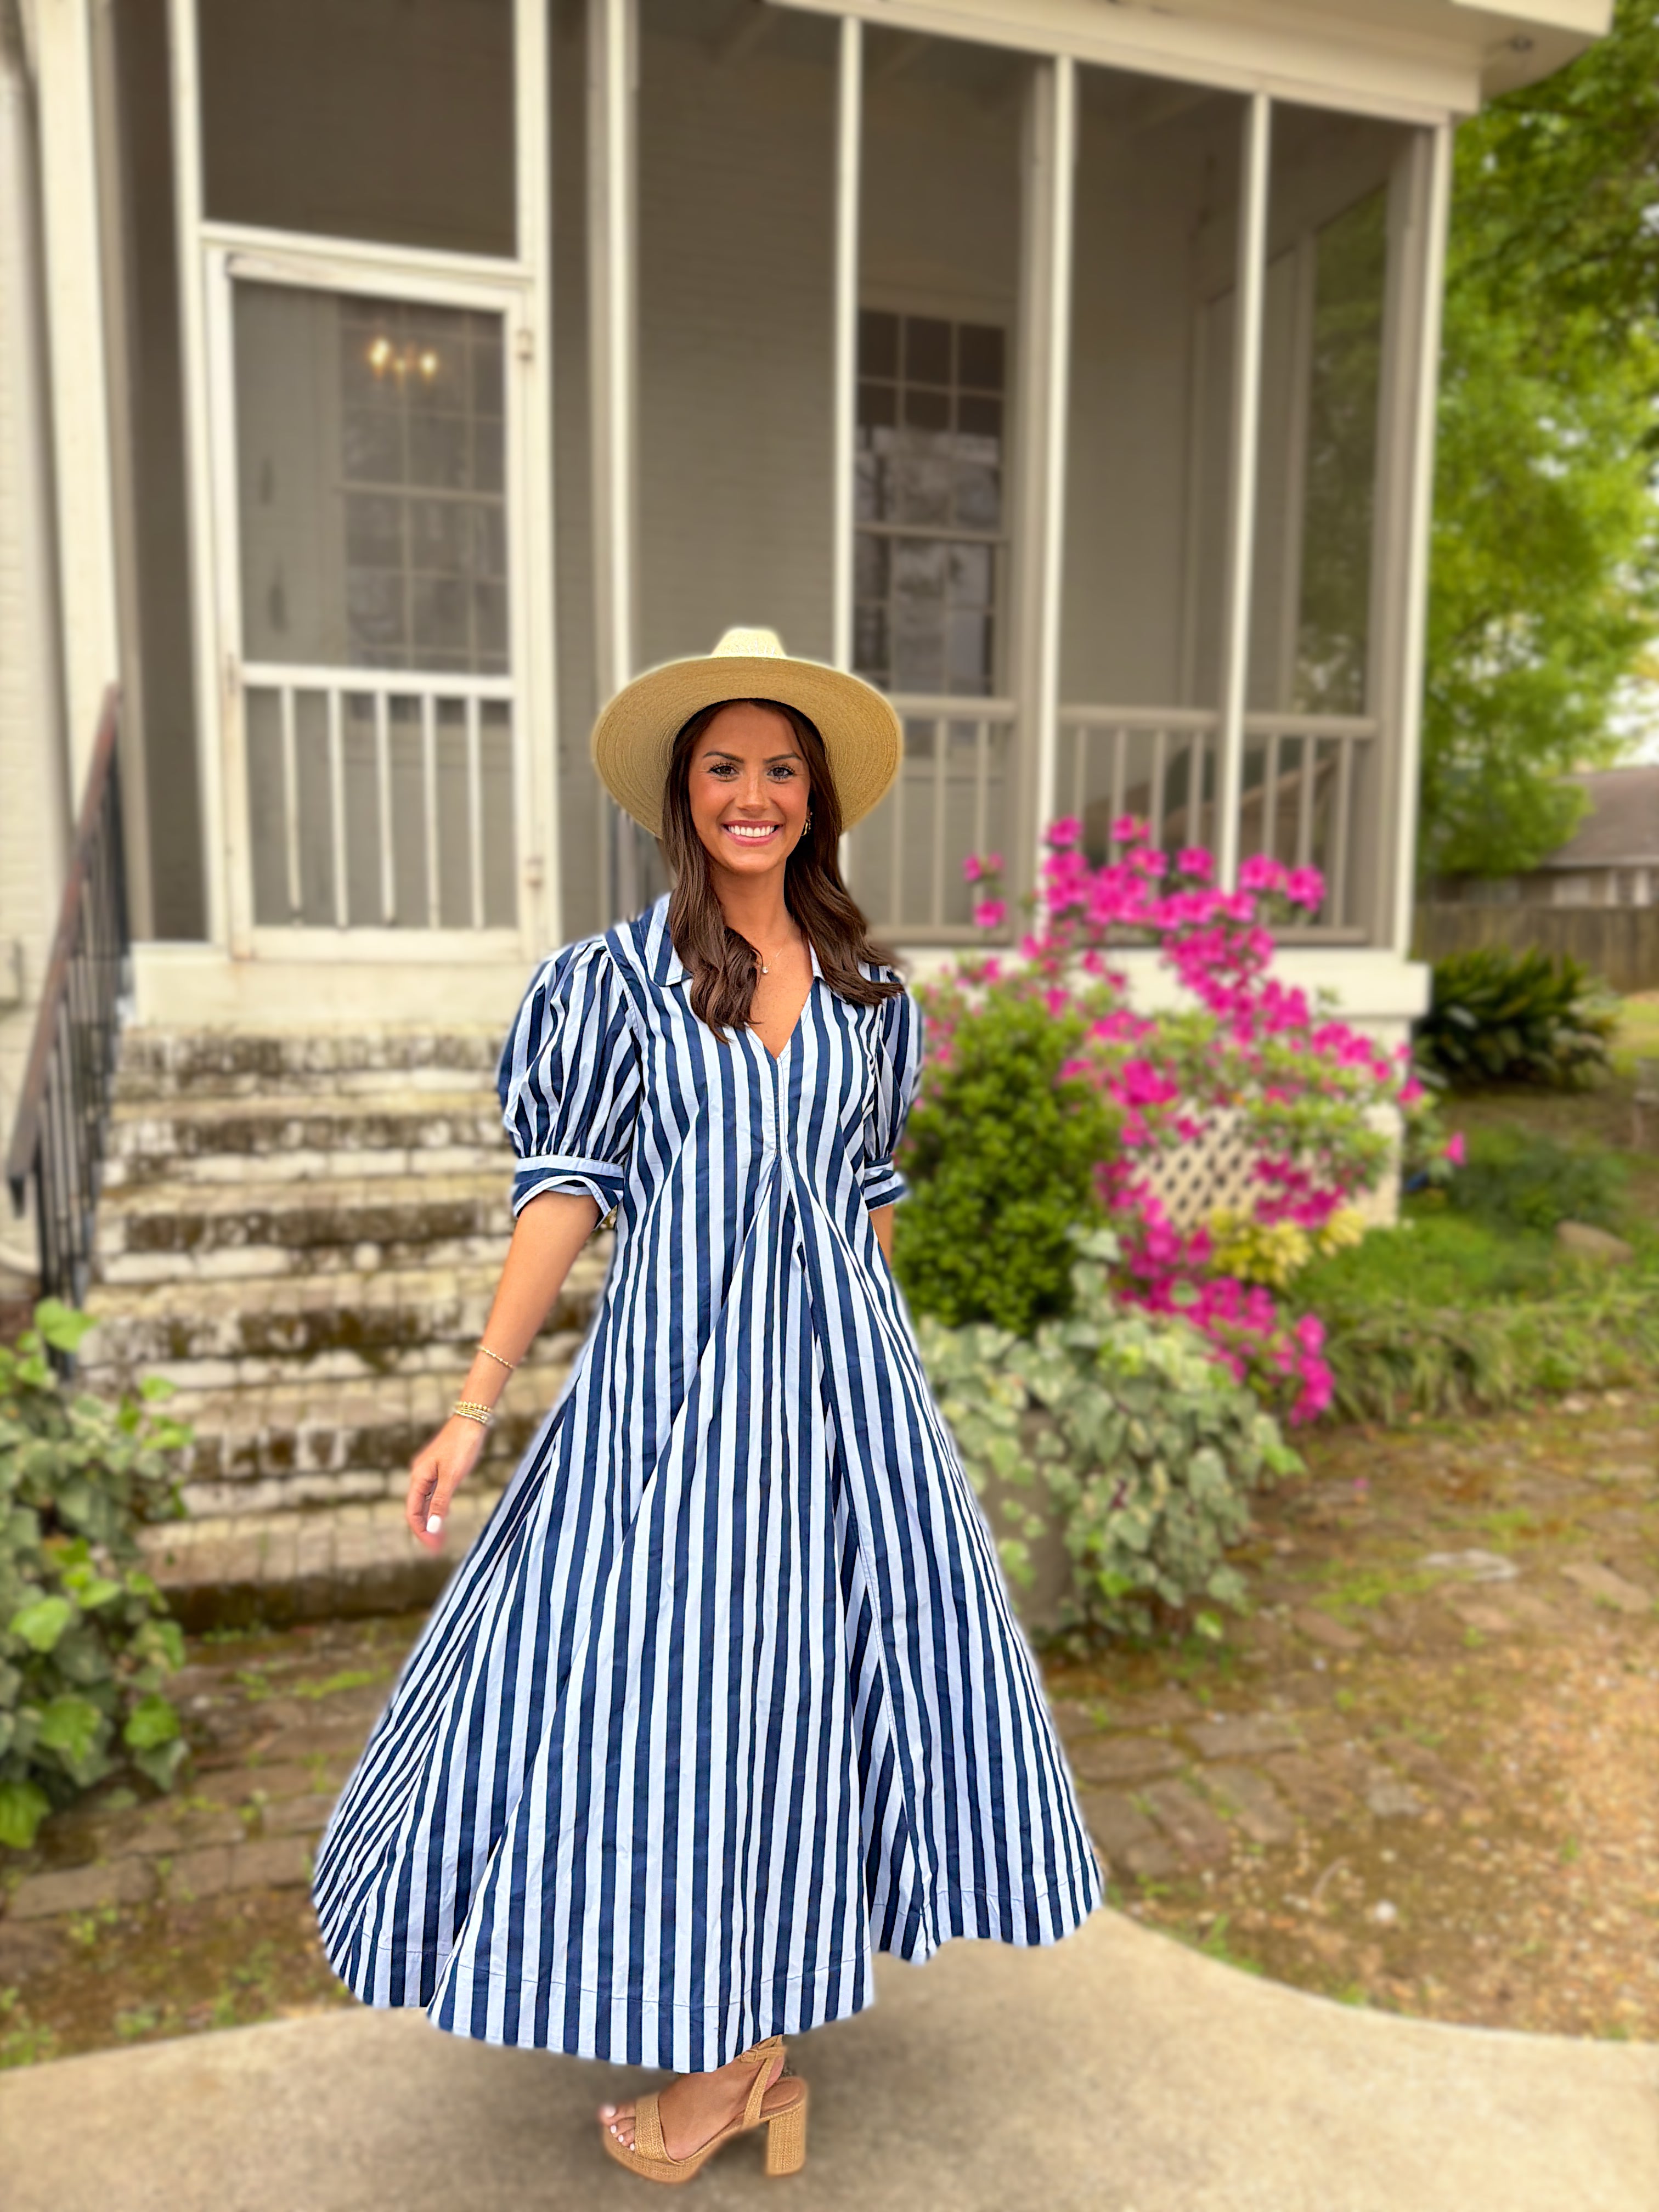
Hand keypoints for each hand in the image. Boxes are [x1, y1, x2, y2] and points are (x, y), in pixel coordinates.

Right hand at [405, 1415, 488, 1550]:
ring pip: (424, 1501)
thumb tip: (433, 1527)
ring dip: (431, 1520)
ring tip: (441, 1537)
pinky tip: (444, 1516)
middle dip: (425, 1529)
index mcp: (418, 1477)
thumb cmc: (462, 1445)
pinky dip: (436, 1507)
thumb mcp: (452, 1477)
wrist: (472, 1420)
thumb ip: (441, 1502)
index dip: (421, 1531)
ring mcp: (428, 1471)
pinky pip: (433, 1493)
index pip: (412, 1512)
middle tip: (438, 1547)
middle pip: (416, 1509)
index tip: (433, 1547)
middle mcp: (419, 1475)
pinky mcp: (439, 1468)